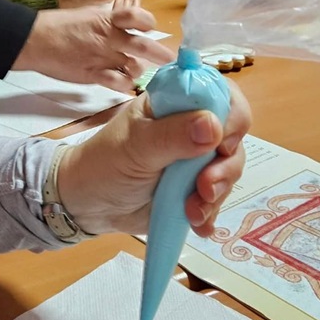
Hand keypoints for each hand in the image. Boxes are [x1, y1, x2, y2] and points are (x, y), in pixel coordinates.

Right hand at [12, 5, 173, 91]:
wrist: (36, 39)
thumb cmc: (58, 26)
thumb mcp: (87, 15)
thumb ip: (106, 22)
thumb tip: (121, 26)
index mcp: (107, 20)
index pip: (137, 17)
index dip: (148, 22)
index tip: (150, 28)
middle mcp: (109, 38)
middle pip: (142, 45)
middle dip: (159, 53)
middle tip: (169, 58)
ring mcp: (103, 57)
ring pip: (133, 66)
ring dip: (139, 70)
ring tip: (137, 72)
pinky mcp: (93, 74)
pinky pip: (117, 83)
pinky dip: (124, 86)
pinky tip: (125, 87)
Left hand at [57, 81, 250, 236]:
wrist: (87, 204)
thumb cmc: (105, 163)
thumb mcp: (136, 146)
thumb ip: (173, 135)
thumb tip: (213, 126)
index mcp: (176, 102)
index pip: (221, 94)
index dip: (231, 115)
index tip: (222, 142)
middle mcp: (193, 127)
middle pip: (233, 137)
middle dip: (225, 166)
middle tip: (204, 187)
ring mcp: (196, 159)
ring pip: (229, 170)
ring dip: (216, 194)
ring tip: (191, 212)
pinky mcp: (195, 189)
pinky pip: (218, 199)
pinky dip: (211, 214)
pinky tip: (197, 225)